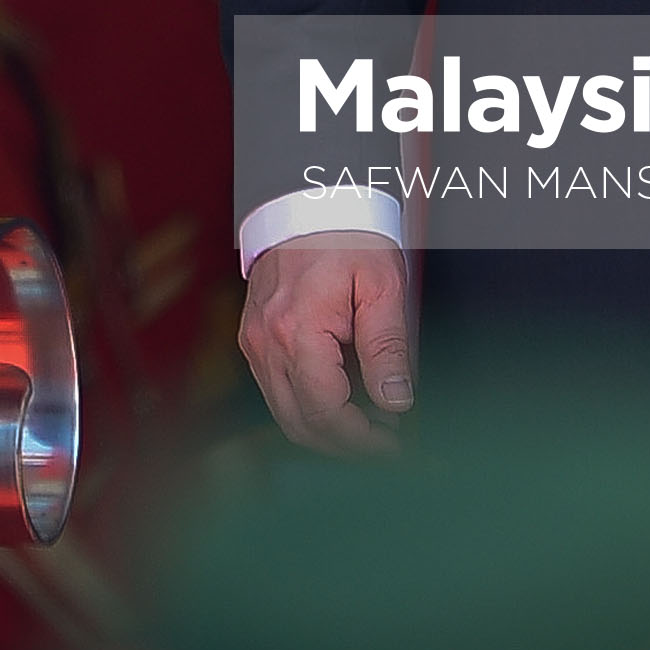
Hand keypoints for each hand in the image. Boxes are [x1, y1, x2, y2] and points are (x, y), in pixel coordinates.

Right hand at [238, 232, 412, 452]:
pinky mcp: (253, 339)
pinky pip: (277, 391)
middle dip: (345, 445)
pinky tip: (343, 398)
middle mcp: (265, 342)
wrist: (308, 203)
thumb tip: (396, 401)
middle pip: (300, 424)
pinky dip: (309, 407)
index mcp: (296, 330)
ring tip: (370, 421)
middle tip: (386, 443)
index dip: (361, 440)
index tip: (394, 444)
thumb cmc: (347, 236)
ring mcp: (253, 343)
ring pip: (285, 414)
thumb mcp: (382, 287)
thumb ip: (388, 348)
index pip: (325, 412)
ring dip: (327, 430)